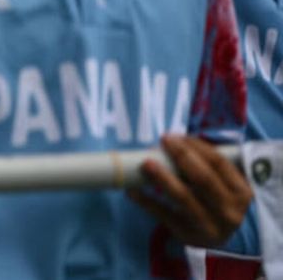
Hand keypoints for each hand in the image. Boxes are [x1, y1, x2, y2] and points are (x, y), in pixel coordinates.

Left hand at [127, 135, 251, 246]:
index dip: (196, 147)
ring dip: (163, 178)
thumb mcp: (222, 185)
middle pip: (203, 179)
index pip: (219, 163)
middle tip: (162, 141)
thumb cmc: (214, 199)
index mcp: (241, 193)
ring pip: (184, 198)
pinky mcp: (188, 235)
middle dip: (181, 156)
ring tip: (145, 163)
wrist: (214, 237)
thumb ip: (206, 166)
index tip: (175, 136)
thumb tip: (171, 141)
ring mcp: (210, 226)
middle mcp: (230, 211)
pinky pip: (164, 215)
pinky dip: (146, 201)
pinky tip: (132, 190)